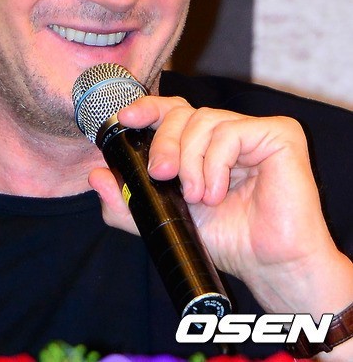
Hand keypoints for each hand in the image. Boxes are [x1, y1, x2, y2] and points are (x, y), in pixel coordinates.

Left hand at [88, 96, 352, 316]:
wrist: (268, 265)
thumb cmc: (227, 239)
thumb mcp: (167, 218)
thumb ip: (130, 200)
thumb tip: (94, 176)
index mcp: (204, 144)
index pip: (173, 111)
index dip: (148, 108)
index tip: (125, 118)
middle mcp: (228, 130)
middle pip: (183, 112)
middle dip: (163, 142)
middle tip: (161, 175)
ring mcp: (254, 130)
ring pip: (204, 120)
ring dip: (191, 162)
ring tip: (199, 197)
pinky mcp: (279, 135)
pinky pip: (231, 132)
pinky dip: (215, 164)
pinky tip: (218, 192)